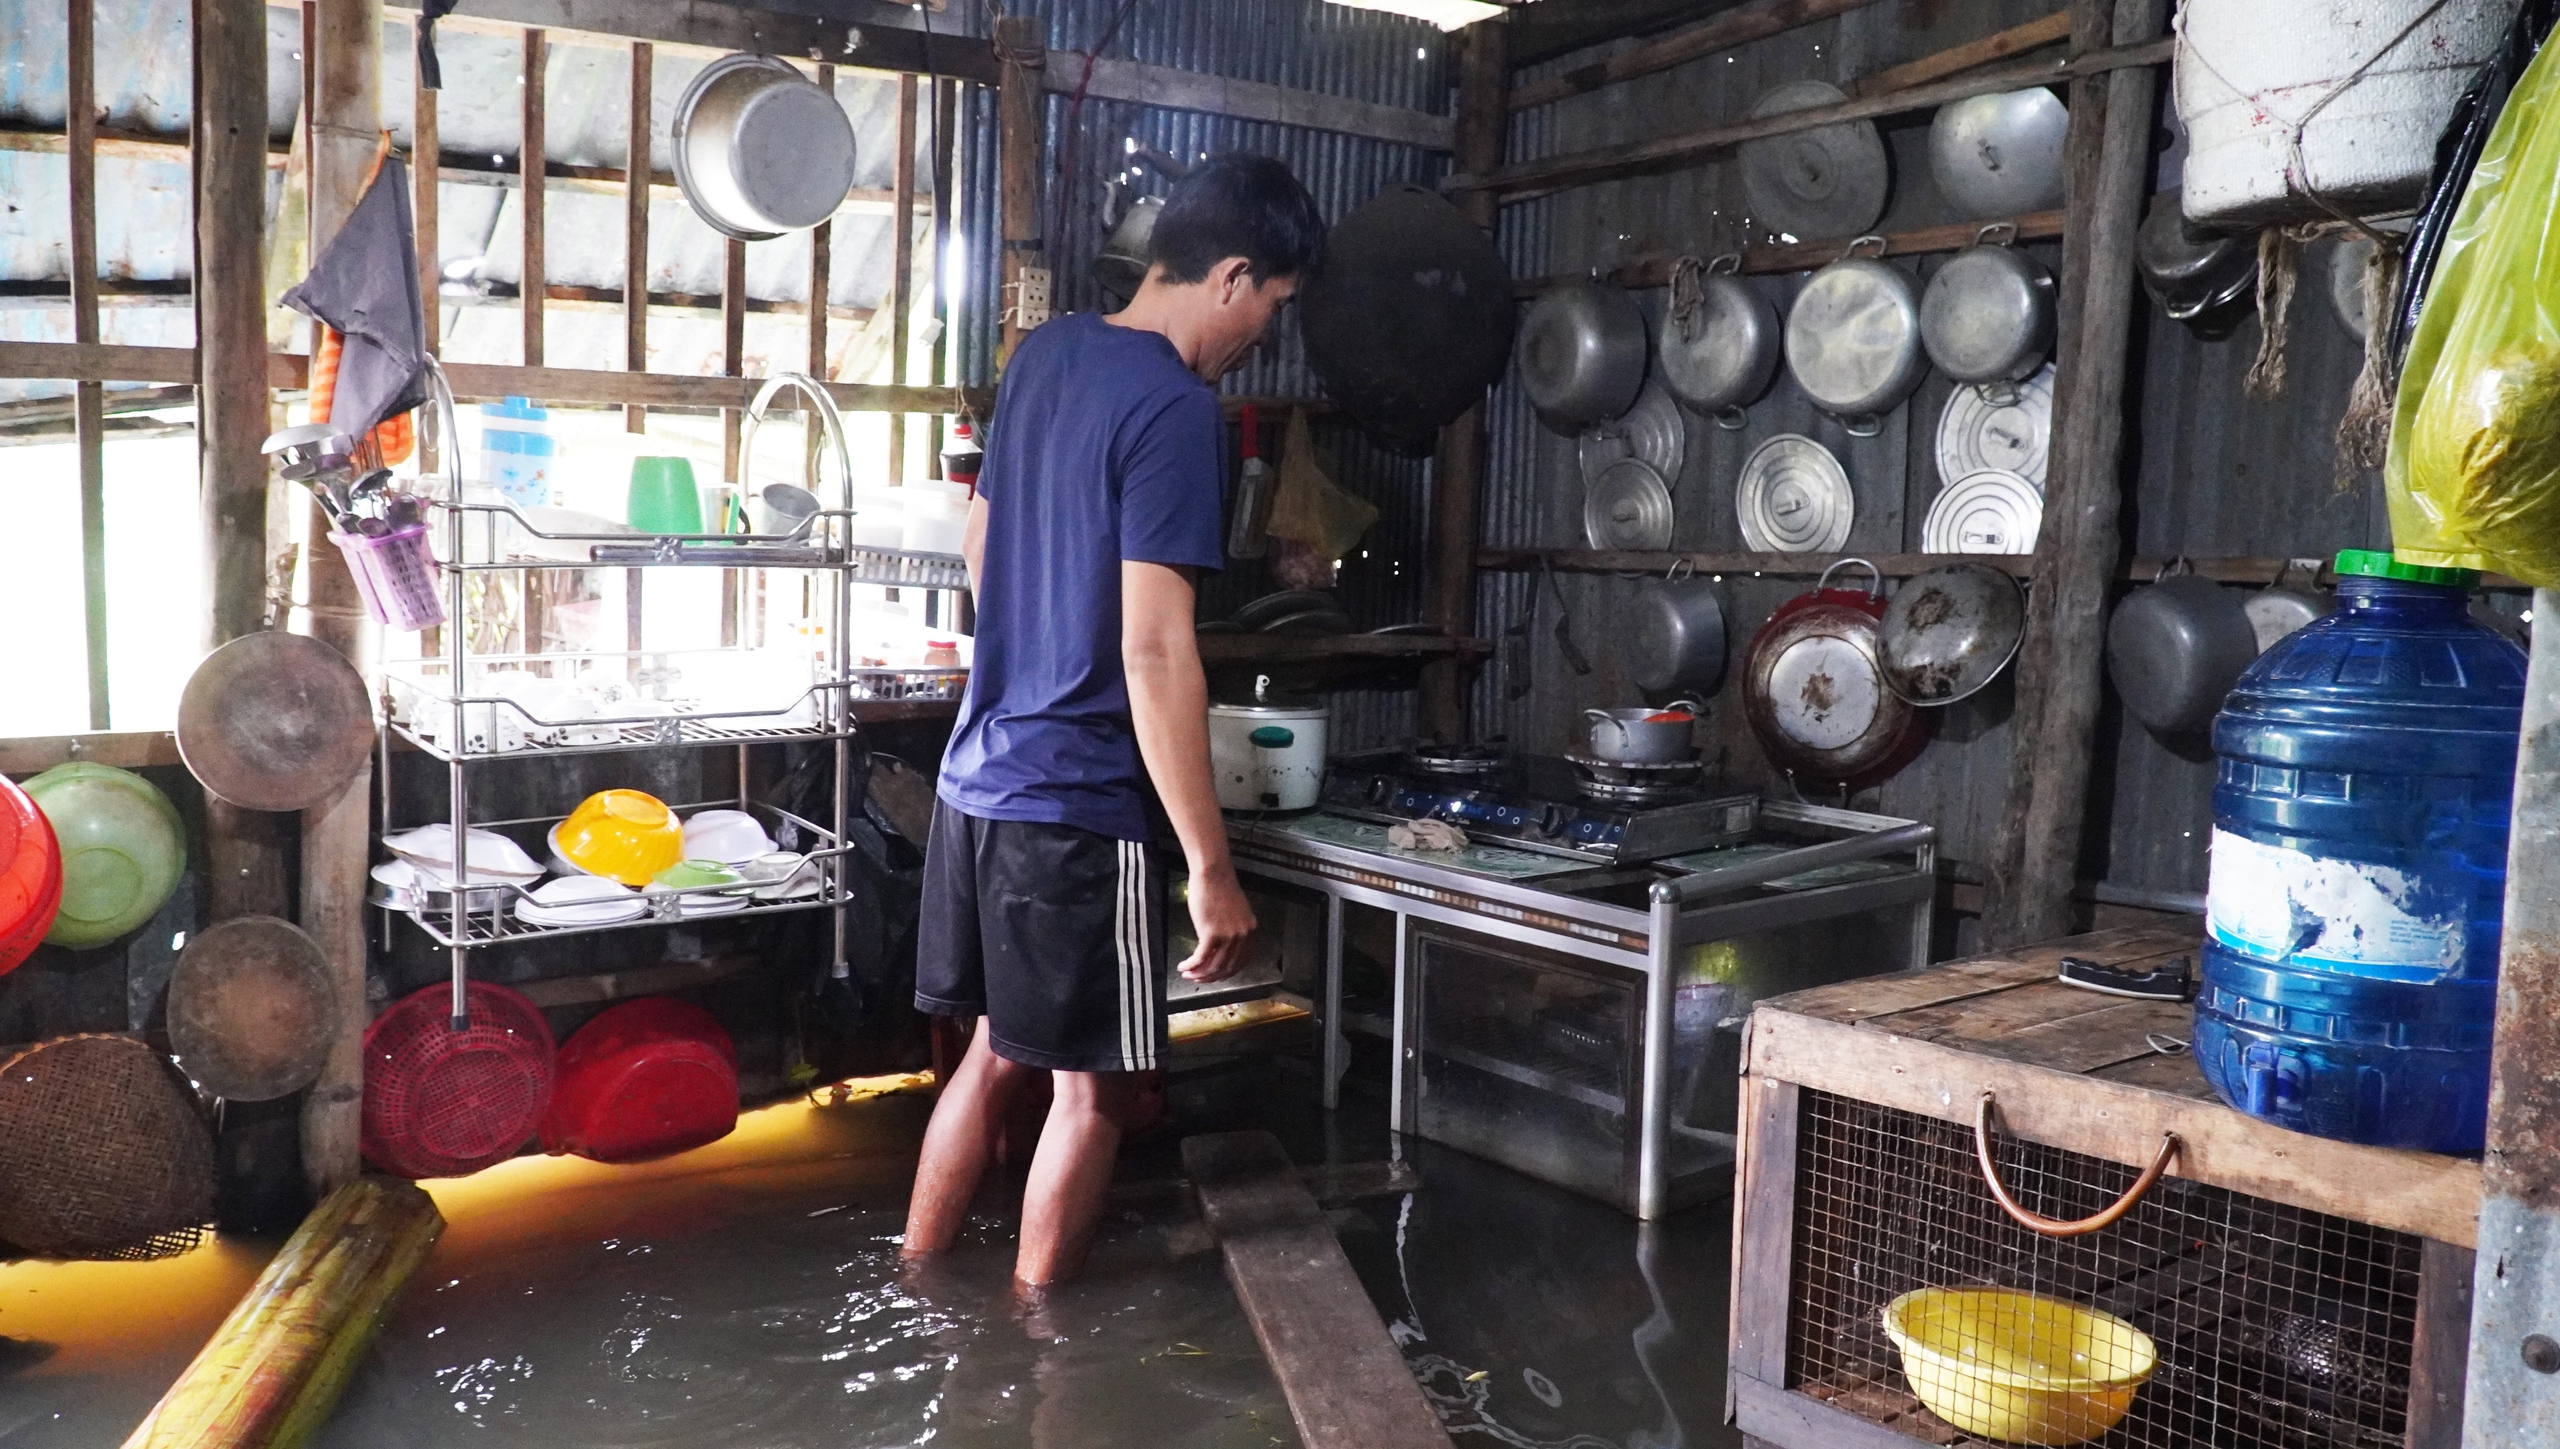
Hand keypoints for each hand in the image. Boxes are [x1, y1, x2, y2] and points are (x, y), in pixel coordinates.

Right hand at [1177, 866, 1256, 982]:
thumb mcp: (1234, 911)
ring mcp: (1228, 936)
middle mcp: (1242, 936)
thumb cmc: (1219, 887)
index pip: (1241, 961)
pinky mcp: (1211, 934)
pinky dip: (1191, 965)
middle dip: (1211, 977)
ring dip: (1199, 974)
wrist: (1213, 873)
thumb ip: (1232, 929)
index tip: (1215, 976)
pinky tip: (1183, 966)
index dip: (1226, 972)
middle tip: (1198, 980)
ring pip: (1214, 966)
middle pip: (1227, 967)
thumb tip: (1220, 945)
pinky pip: (1200, 958)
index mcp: (1250, 930)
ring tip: (1188, 975)